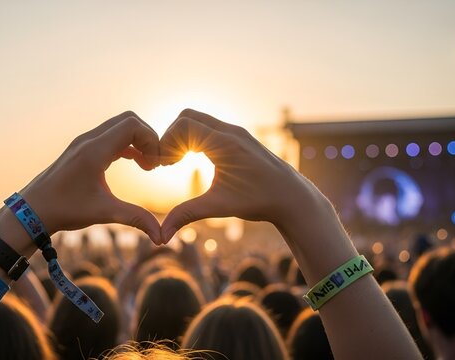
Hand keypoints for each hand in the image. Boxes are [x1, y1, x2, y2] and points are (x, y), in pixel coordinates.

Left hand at [20, 111, 162, 243]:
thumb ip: (135, 218)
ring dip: (138, 142)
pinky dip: (128, 145)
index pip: (132, 125)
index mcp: (94, 150)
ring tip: (148, 166)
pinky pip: (111, 137)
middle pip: (129, 120)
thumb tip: (161, 238)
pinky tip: (135, 164)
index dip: (151, 140)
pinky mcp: (83, 149)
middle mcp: (89, 140)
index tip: (157, 165)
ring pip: (120, 127)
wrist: (32, 210)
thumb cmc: (64, 210)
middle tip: (156, 163)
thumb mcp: (104, 213)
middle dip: (148, 138)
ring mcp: (84, 142)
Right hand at [160, 109, 330, 242]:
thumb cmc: (259, 201)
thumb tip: (161, 236)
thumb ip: (187, 215)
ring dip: (183, 137)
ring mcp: (237, 132)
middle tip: (166, 163)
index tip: (161, 166)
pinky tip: (192, 160)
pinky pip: (210, 127)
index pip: (183, 125)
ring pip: (199, 120)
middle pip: (187, 116)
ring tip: (175, 163)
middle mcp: (231, 132)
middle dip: (171, 137)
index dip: (166, 143)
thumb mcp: (219, 207)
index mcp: (225, 143)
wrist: (293, 198)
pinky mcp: (240, 137)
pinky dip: (195, 138)